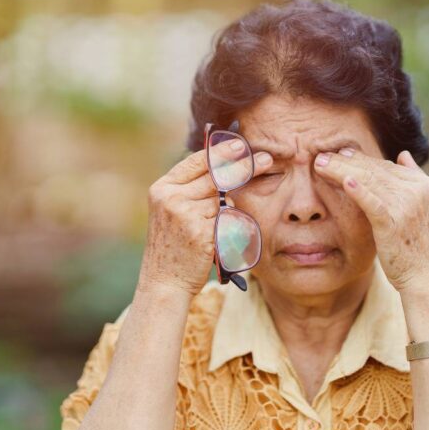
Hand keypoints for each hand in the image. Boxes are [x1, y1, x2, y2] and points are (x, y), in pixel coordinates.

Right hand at [137, 141, 272, 298]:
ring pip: (224, 201)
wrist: (164, 283)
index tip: (241, 145)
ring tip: (210, 232)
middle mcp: (171, 197)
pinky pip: (228, 221)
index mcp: (162, 188)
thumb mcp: (171, 212)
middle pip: (216, 176)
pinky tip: (216, 242)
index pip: (196, 161)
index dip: (221, 152)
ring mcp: (185, 214)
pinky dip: (230, 229)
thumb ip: (190, 190)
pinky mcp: (201, 231)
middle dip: (244, 167)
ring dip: (228, 212)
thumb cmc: (173, 248)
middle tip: (266, 159)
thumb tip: (222, 165)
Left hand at [313, 147, 428, 296]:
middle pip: (375, 169)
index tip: (341, 154)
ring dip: (341, 170)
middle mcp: (418, 191)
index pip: (387, 166)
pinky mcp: (393, 223)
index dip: (362, 159)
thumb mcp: (428, 209)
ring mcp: (406, 206)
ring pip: (368, 181)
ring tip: (320, 164)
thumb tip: (403, 155)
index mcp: (427, 186)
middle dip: (346, 161)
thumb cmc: (424, 249)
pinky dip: (358, 191)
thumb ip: (415, 180)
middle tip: (322, 155)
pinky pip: (372, 202)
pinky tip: (342, 182)